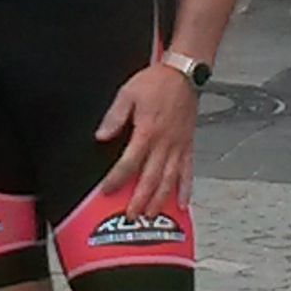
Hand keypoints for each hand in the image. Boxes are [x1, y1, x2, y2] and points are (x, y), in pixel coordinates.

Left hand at [96, 63, 197, 215]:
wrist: (183, 74)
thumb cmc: (155, 82)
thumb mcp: (127, 94)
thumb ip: (114, 117)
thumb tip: (101, 136)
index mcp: (147, 132)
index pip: (129, 163)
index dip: (117, 179)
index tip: (107, 191)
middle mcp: (165, 144)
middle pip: (151, 178)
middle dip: (140, 199)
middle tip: (131, 216)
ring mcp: (179, 147)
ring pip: (170, 180)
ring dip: (160, 200)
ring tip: (151, 215)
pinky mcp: (189, 145)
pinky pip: (188, 172)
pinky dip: (186, 189)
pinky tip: (182, 203)